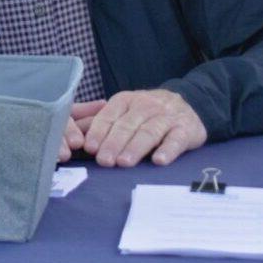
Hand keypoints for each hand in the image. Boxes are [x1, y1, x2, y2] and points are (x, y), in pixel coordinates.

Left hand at [72, 89, 207, 167]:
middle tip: (104, 161)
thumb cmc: (147, 114)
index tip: (89, 148)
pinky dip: (168, 150)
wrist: (189, 105)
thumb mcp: (124, 113)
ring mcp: (167, 117)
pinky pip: (176, 139)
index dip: (98, 132)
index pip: (109, 116)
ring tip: (124, 162)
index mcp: (127, 100)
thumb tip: (72, 138)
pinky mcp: (186, 129)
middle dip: (114, 143)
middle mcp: (146, 105)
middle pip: (127, 125)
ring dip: (136, 147)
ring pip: (149, 131)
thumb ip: (99, 123)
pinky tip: (158, 161)